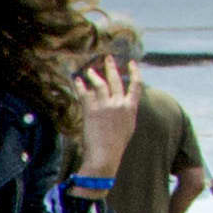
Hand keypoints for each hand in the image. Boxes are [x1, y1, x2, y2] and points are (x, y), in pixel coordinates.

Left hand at [73, 50, 138, 176]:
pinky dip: (80, 86)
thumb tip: (123, 104)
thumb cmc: (116, 145)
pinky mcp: (91, 111)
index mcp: (130, 108)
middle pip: (116, 79)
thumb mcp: (128, 127)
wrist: (105, 155)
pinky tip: (77, 81)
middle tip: (107, 58)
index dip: (134, 72)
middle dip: (111, 67)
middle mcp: (119, 104)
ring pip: (99, 84)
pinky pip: (85, 94)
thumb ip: (126, 112)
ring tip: (89, 70)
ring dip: (93, 75)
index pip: (136, 84)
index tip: (131, 63)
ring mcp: (105, 106)